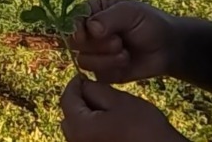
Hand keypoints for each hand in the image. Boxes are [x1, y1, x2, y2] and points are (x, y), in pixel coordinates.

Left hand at [59, 75, 185, 141]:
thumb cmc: (144, 128)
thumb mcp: (119, 101)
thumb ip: (96, 90)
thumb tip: (83, 85)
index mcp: (79, 128)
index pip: (67, 99)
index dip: (74, 84)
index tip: (83, 76)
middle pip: (70, 116)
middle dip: (79, 101)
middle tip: (97, 92)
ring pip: (78, 129)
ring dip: (86, 117)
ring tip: (107, 110)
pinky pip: (87, 139)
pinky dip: (93, 130)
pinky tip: (111, 126)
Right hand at [66, 0, 178, 82]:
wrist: (168, 48)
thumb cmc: (150, 23)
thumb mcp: (131, 13)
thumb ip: (109, 18)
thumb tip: (91, 29)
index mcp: (93, 11)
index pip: (72, 19)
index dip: (75, 28)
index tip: (83, 35)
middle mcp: (89, 32)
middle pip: (74, 42)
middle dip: (97, 45)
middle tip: (118, 42)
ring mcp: (94, 52)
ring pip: (83, 60)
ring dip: (105, 59)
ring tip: (125, 54)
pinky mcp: (101, 71)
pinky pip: (95, 74)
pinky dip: (110, 69)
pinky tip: (125, 63)